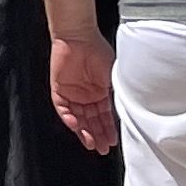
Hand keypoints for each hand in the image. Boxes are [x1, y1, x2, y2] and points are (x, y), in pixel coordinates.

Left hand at [48, 31, 117, 153]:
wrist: (80, 37)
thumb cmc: (98, 51)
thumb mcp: (113, 76)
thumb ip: (116, 93)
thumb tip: (127, 110)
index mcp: (100, 93)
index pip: (104, 116)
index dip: (108, 130)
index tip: (112, 142)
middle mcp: (86, 96)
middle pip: (90, 120)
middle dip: (96, 135)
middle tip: (102, 149)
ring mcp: (72, 93)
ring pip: (77, 118)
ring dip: (83, 131)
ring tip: (90, 143)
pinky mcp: (59, 89)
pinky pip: (62, 107)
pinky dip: (68, 117)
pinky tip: (76, 126)